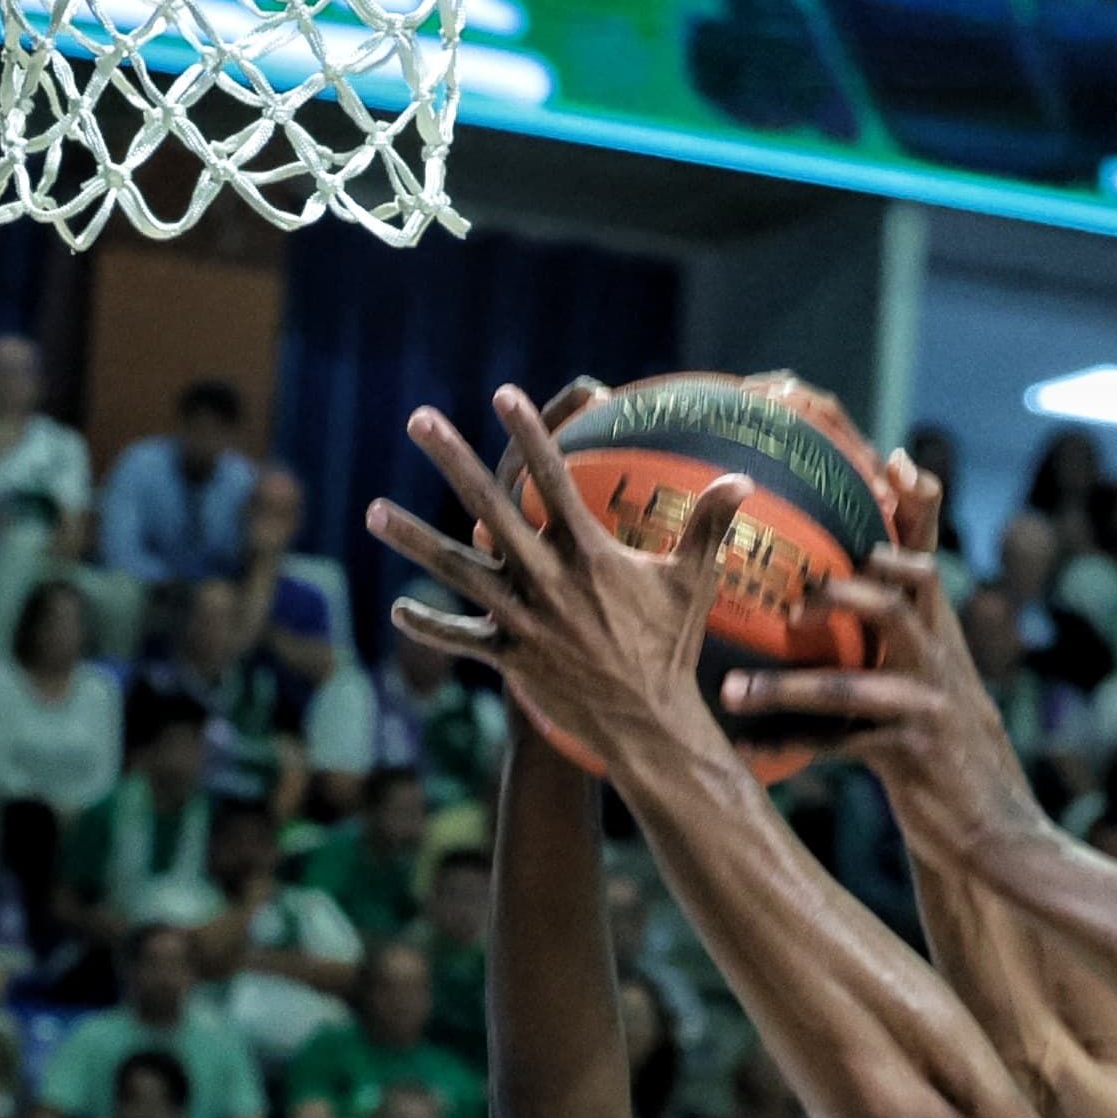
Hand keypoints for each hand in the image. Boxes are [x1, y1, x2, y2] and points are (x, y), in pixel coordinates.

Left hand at [366, 388, 738, 775]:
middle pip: (489, 508)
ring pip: (457, 570)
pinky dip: (429, 626)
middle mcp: (547, 580)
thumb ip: (710, 524)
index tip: (503, 393)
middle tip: (418, 419)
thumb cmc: (671, 649)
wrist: (648, 724)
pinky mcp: (509, 657)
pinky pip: (460, 637)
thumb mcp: (694, 582)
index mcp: (588, 553)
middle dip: (452, 460)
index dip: (528, 432)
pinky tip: (398, 608)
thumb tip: (743, 477)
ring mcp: (522, 619)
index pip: (552, 477)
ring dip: (412, 539)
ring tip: (372, 510)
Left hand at [715, 480, 1042, 848]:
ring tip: (734, 688)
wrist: (998, 840)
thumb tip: (842, 618)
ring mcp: (929, 709)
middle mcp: (941, 665)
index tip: (894, 461)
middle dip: (853, 581)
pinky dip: (786, 749)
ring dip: (789, 686)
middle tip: (798, 588)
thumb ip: (900, 658)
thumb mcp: (934, 701)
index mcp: (944, 645)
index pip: (931, 563)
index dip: (919, 511)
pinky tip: (742, 751)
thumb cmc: (951, 769)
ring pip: (856, 681)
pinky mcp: (912, 757)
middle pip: (907, 596)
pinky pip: (837, 748)